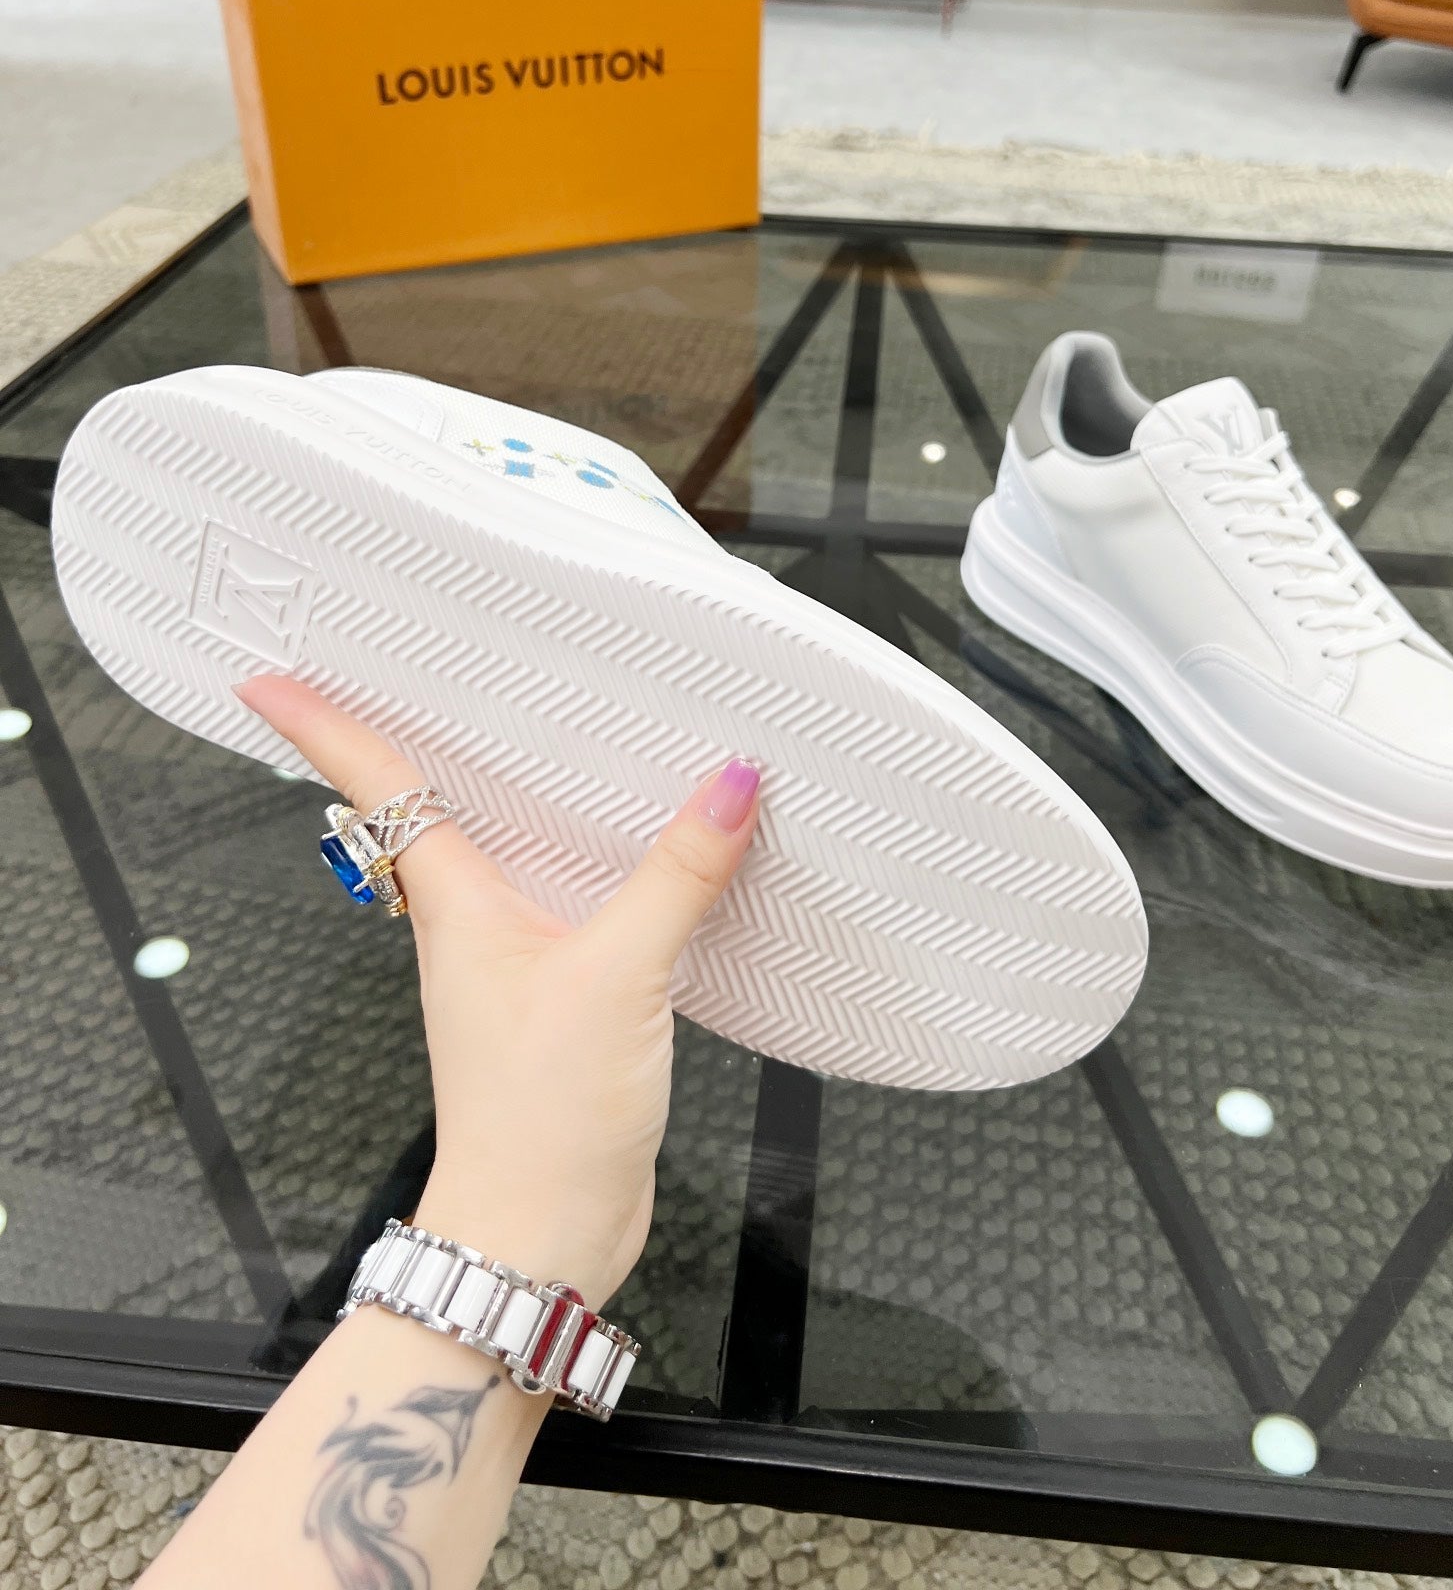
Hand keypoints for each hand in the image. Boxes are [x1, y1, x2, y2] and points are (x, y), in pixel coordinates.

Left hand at [236, 677, 760, 1309]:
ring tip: (520, 734)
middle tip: (392, 672)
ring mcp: (510, 962)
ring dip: (502, 797)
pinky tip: (635, 853)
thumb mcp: (616, 978)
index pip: (378, 788)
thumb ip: (673, 877)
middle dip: (405, 739)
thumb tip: (725, 785)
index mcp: (458, 904)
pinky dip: (588, 861)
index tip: (271, 679)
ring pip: (499, 852)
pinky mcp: (560, 996)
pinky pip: (566, 901)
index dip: (321, 727)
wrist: (539, 1235)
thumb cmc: (540, 1124)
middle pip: (425, 810)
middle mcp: (471, 925)